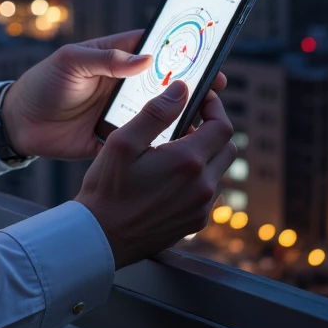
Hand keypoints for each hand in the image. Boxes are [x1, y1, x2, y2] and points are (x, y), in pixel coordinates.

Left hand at [1, 29, 227, 161]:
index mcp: (115, 58)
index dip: (182, 50)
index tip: (207, 55)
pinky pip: (145, 140)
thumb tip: (145, 58)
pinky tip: (183, 146)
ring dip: (182, 114)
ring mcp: (123, 112)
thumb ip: (105, 58)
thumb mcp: (70, 61)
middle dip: (191, 83)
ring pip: (160, 112)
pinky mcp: (117, 138)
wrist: (19, 123)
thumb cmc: (43, 83)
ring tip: (207, 117)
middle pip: (166, 82)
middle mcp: (124, 84)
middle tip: (216, 88)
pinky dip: (163, 142)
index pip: (156, 49)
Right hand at [75, 81, 235, 266]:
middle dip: (213, 130)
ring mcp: (201, 208)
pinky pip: (207, 192)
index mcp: (188, 162)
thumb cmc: (107, 189)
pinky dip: (197, 177)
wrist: (101, 237)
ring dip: (205, 155)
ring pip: (218, 171)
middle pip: (227, 148)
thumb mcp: (123, 142)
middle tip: (188, 121)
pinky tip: (170, 176)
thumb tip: (181, 90)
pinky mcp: (195, 222)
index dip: (215, 107)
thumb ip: (156, 113)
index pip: (222, 127)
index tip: (201, 99)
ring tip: (174, 148)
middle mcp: (202, 187)